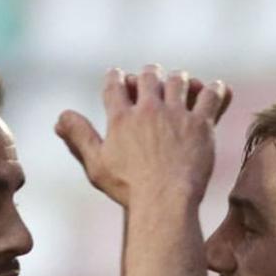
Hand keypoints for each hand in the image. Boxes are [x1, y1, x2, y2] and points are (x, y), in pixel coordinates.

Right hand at [56, 64, 231, 206]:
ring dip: (179, 79)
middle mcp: (149, 109)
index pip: (115, 83)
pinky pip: (213, 95)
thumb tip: (60, 116)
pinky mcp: (202, 124)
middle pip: (149, 74)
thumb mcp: (95, 164)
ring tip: (181, 84)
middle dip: (149, 74)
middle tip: (152, 79)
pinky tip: (214, 91)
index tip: (119, 76)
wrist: (164, 202)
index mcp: (121, 117)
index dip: (116, 76)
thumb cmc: (127, 189)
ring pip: (180, 79)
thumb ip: (78, 136)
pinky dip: (214, 90)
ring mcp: (177, 114)